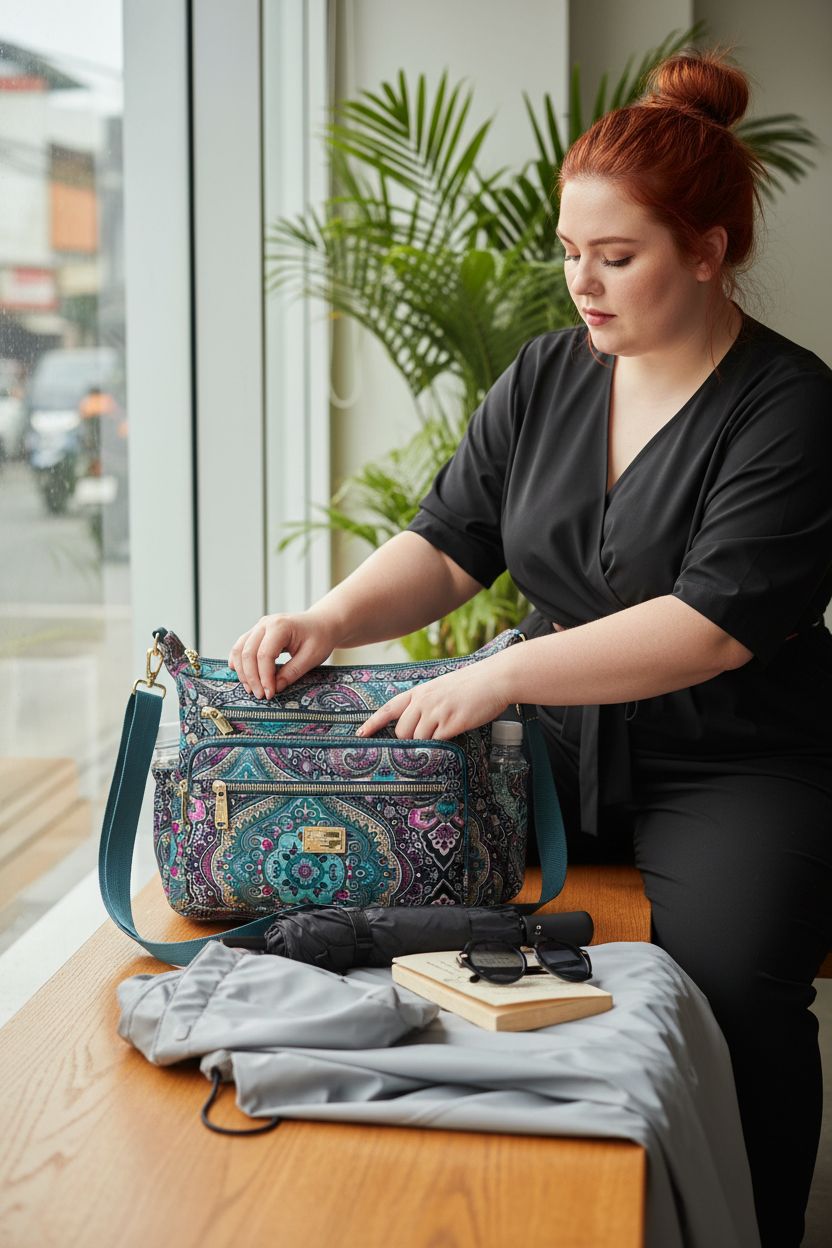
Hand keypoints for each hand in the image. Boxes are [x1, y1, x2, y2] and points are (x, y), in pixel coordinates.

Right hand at [228, 612, 338, 698]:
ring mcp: (259, 627)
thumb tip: (275, 688)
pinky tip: (242, 676)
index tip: (270, 694)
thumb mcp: (312, 657)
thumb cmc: (319, 637)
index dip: (265, 677)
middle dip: (252, 678)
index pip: (264, 655)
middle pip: (248, 653)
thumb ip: (292, 672)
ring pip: (239, 650)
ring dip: (242, 672)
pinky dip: (238, 662)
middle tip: (260, 695)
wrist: (321, 623)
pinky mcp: (256, 632)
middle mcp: (265, 624)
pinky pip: (241, 647)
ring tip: (252, 689)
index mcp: (280, 626)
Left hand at [357, 662, 510, 739]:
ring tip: (442, 736)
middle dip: (410, 740)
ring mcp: (436, 712)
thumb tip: (417, 724)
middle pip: (402, 731)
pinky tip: (451, 738)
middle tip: (427, 738)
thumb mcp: (442, 687)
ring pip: (417, 740)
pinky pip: (436, 743)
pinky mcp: (451, 723)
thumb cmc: (472, 684)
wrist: (494, 679)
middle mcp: (424, 701)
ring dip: (426, 745)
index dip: (373, 722)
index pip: (389, 708)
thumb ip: (426, 702)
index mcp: (420, 691)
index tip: (360, 733)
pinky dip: (441, 745)